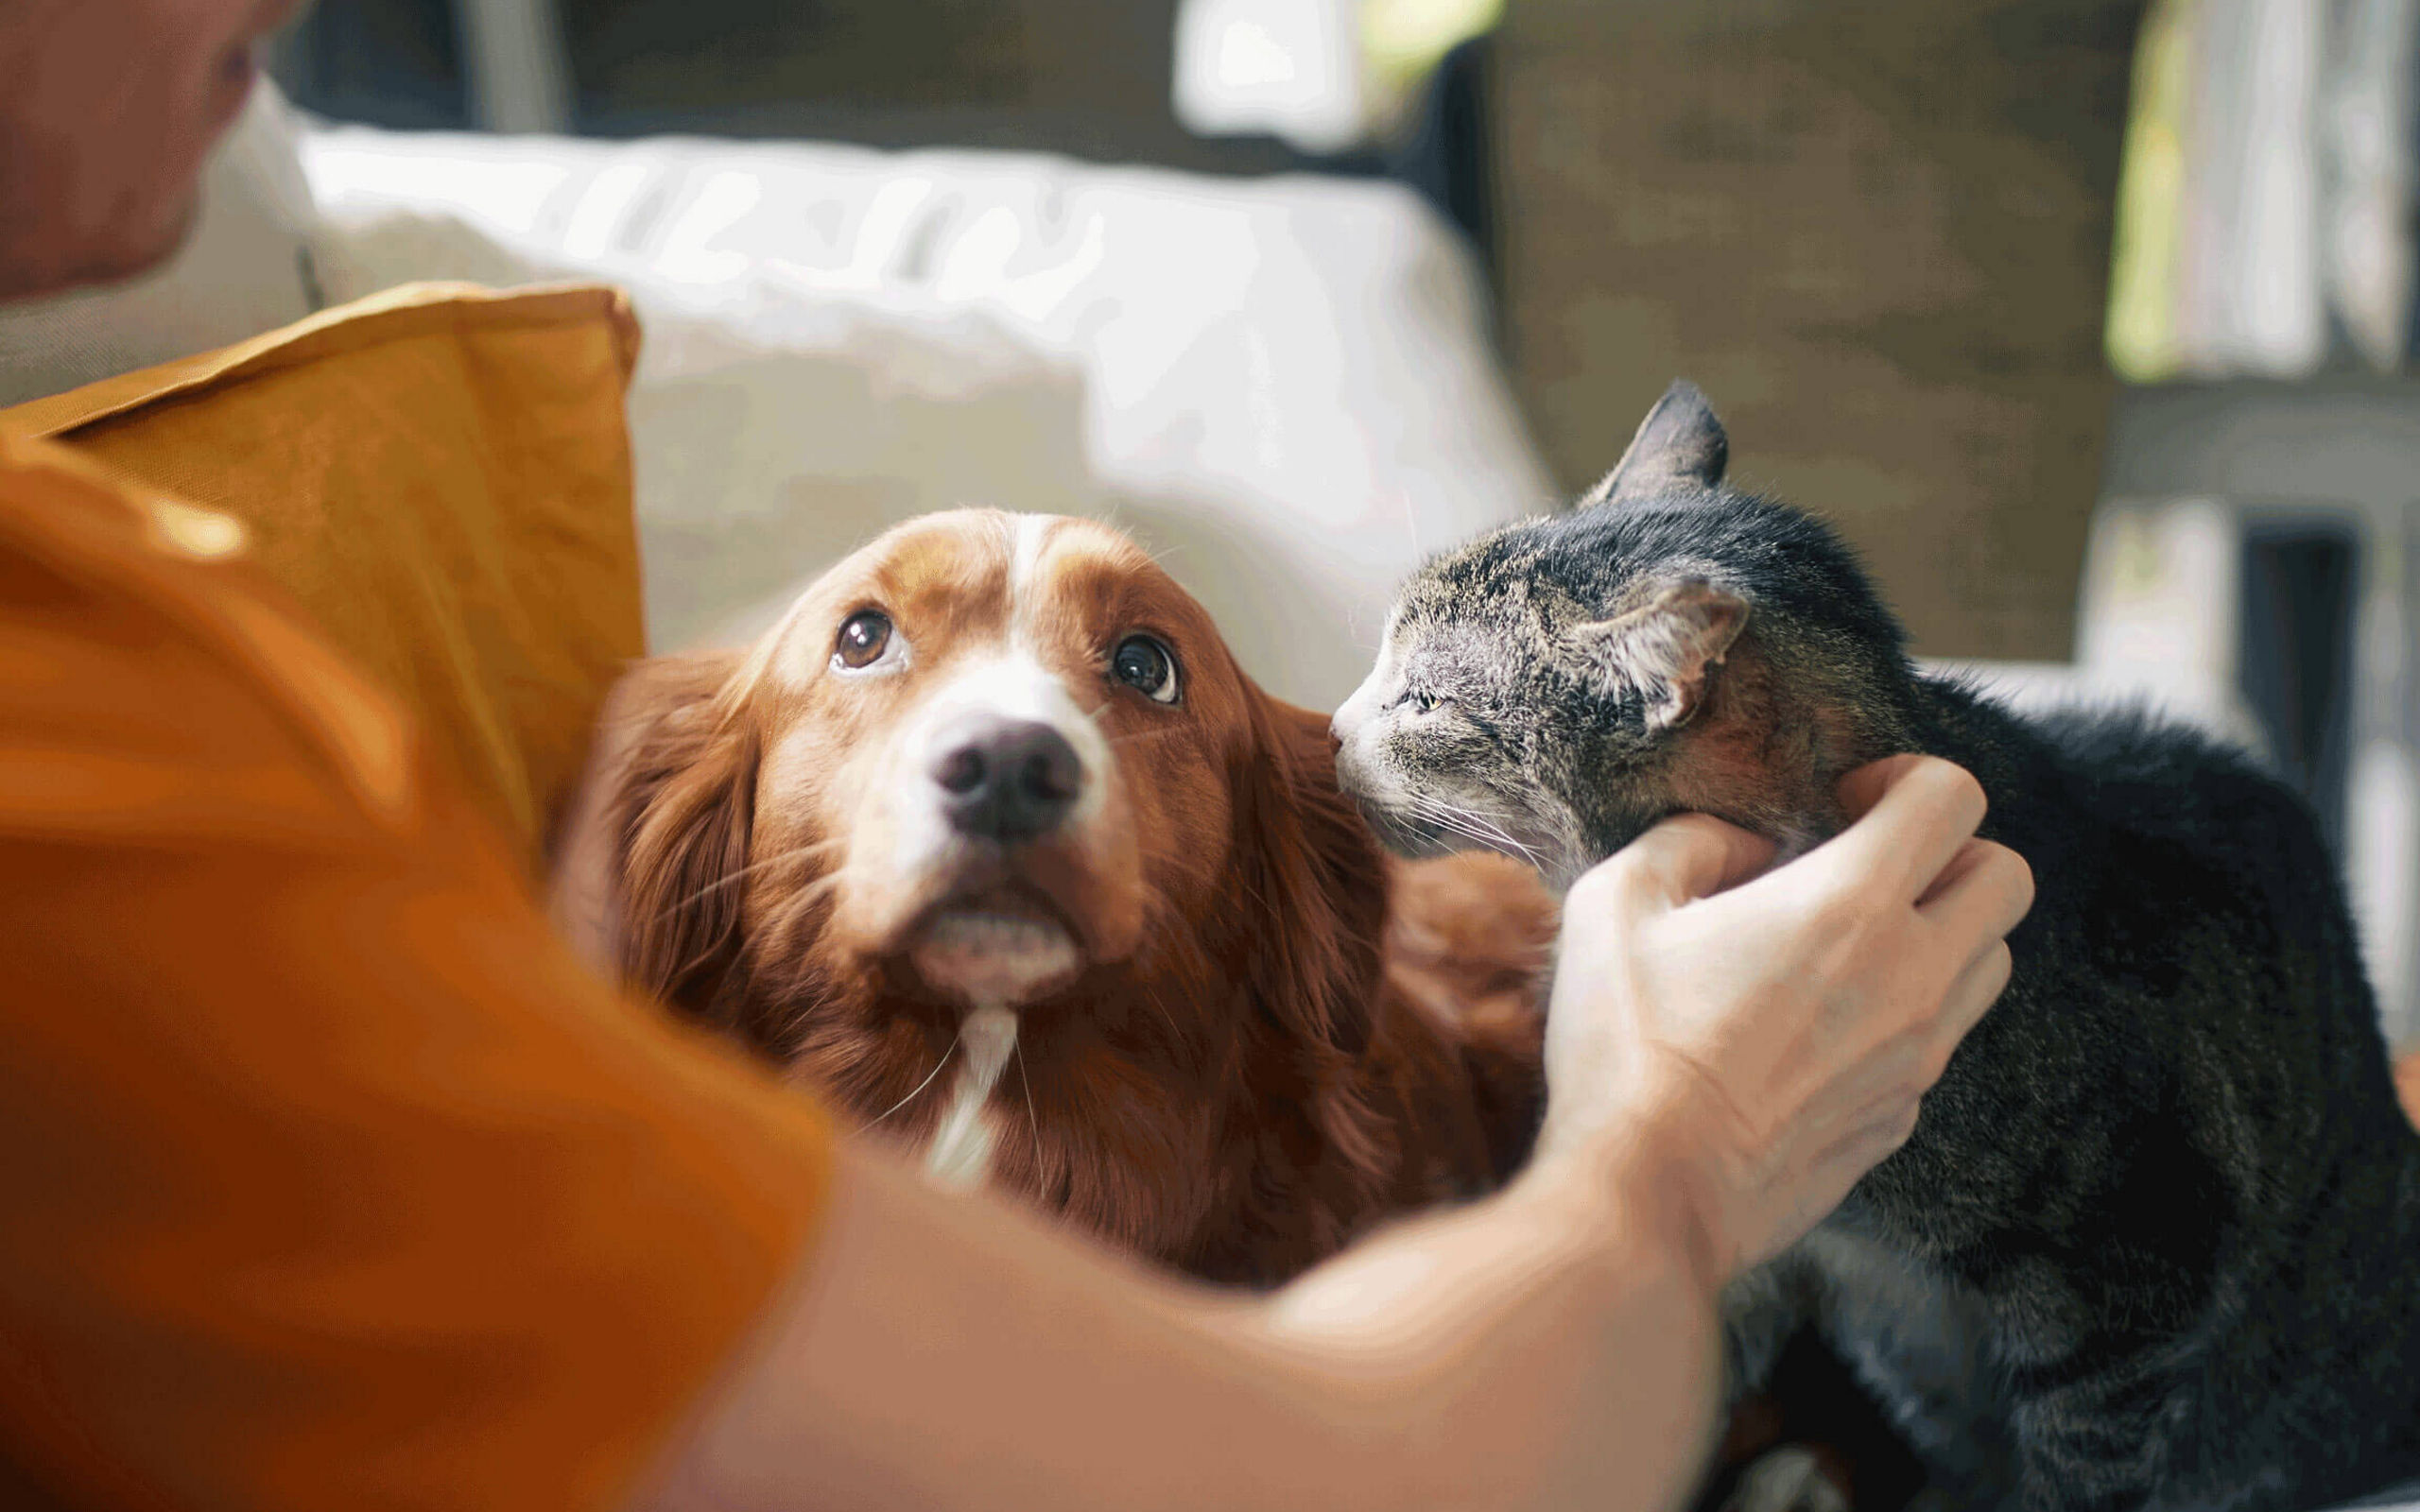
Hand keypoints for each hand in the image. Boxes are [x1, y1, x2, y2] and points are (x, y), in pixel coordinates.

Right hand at [1538, 755, 2033, 1280]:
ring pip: (1989, 964)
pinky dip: (1903, 1016)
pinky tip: (1818, 1029)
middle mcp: (1911, 977)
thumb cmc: (1626, 1046)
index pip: (1952, 798)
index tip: (1843, 803)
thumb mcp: (1614, 904)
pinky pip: (1938, 1043)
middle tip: (1870, 868)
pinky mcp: (1899, 1120)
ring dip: (1941, 935)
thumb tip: (1744, 847)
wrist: (1650, 1195)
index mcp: (1850, 905)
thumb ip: (1690, 843)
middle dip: (1951, 853)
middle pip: (2007, 879)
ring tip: (1851, 948)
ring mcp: (1918, 1058)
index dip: (1905, 777)